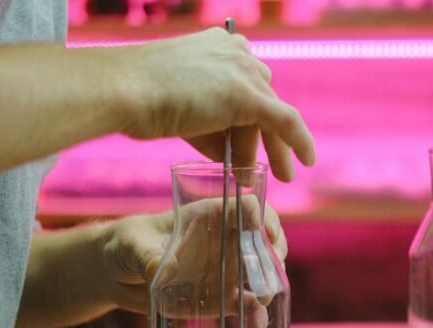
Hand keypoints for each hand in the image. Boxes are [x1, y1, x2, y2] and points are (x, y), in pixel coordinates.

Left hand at [101, 201, 286, 327]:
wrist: (116, 274)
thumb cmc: (125, 244)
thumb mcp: (131, 244)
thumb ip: (146, 255)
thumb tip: (159, 271)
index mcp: (208, 217)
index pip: (246, 209)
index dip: (262, 218)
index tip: (265, 234)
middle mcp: (225, 242)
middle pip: (264, 243)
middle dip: (273, 259)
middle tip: (268, 277)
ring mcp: (226, 271)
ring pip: (260, 277)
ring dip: (267, 291)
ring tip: (259, 305)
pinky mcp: (220, 298)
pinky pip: (245, 305)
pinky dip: (254, 316)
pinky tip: (255, 327)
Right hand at [117, 28, 315, 181]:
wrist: (126, 90)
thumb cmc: (139, 99)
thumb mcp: (182, 107)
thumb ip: (211, 125)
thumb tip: (230, 156)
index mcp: (218, 45)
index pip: (245, 82)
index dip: (247, 115)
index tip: (247, 138)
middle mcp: (236, 51)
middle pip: (261, 98)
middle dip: (257, 136)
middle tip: (257, 168)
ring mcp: (243, 70)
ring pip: (269, 115)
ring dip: (265, 149)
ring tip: (261, 178)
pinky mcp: (247, 95)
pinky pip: (285, 121)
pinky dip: (299, 142)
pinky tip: (306, 162)